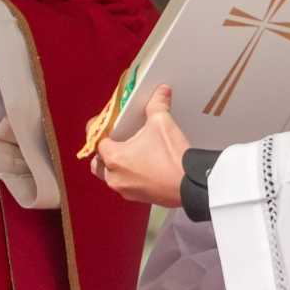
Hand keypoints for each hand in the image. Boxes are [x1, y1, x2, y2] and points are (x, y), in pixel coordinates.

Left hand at [94, 85, 188, 206]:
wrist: (192, 185)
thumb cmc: (172, 158)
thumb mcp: (162, 124)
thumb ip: (157, 104)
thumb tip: (161, 91)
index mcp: (114, 158)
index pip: (96, 141)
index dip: (99, 129)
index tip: (104, 123)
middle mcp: (115, 177)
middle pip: (97, 162)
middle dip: (102, 151)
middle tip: (115, 139)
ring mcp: (126, 190)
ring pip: (110, 176)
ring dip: (114, 164)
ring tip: (128, 151)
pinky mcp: (138, 197)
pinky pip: (125, 184)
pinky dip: (128, 175)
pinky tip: (141, 165)